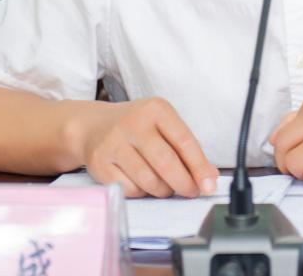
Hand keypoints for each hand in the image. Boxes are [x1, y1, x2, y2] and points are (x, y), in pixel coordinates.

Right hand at [82, 97, 218, 198]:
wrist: (93, 126)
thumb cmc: (136, 127)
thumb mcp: (161, 125)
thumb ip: (185, 147)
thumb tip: (209, 177)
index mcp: (155, 109)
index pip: (184, 141)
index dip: (199, 166)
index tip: (210, 184)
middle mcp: (133, 123)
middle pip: (166, 163)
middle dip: (184, 183)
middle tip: (191, 191)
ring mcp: (114, 143)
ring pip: (149, 180)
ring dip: (164, 190)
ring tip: (166, 186)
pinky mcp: (100, 164)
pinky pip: (131, 190)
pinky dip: (142, 192)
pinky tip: (143, 183)